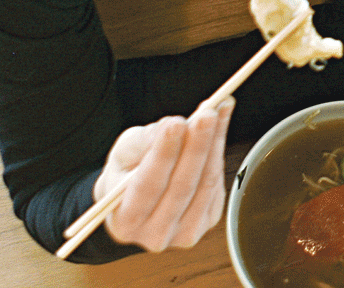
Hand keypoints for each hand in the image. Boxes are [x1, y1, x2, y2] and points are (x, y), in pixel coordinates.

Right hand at [96, 98, 234, 251]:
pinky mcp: (207, 222)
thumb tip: (173, 125)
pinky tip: (220, 126)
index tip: (176, 122)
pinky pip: (218, 184)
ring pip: (205, 183)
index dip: (164, 153)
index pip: (148, 185)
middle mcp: (155, 234)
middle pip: (183, 185)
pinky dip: (220, 150)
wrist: (136, 202)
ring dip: (214, 142)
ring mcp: (184, 233)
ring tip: (218, 109)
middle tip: (207, 112)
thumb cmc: (126, 175)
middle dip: (197, 144)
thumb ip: (144, 141)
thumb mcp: (123, 153)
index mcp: (126, 221)